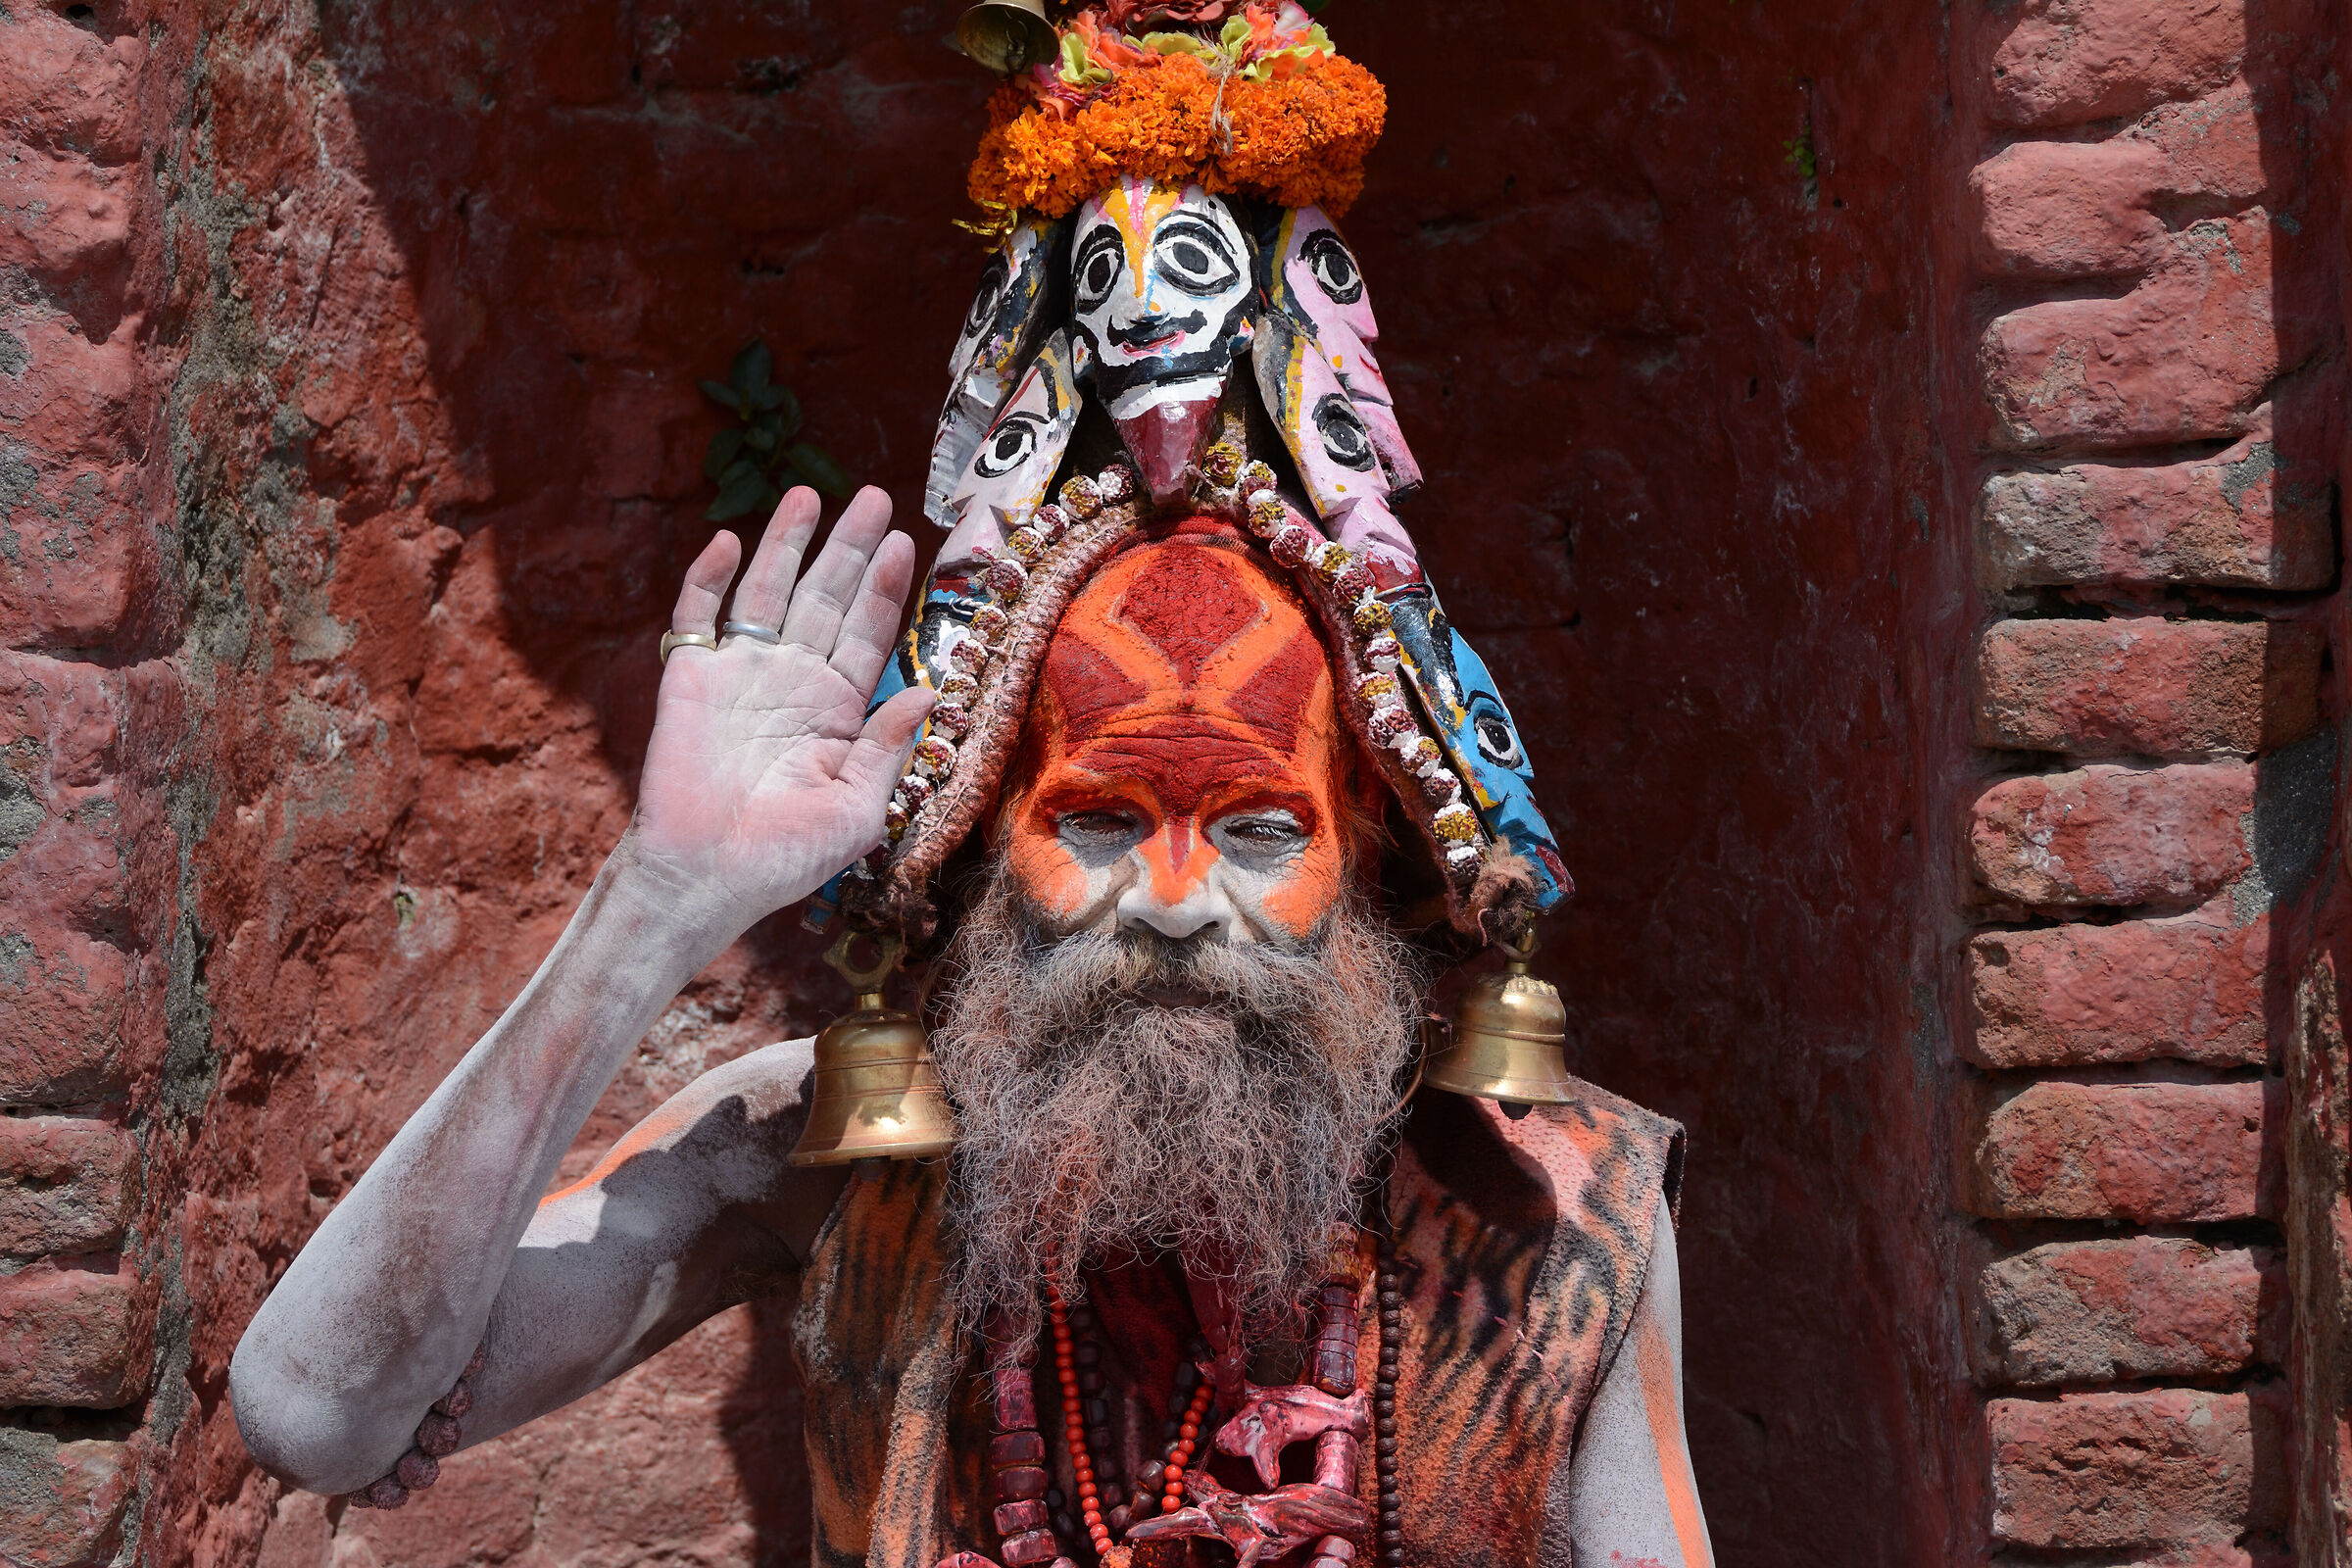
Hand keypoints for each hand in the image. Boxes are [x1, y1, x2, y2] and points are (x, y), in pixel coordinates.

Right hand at [624, 485, 934, 934]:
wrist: (706, 878)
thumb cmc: (784, 858)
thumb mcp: (857, 811)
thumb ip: (887, 750)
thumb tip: (926, 692)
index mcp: (836, 709)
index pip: (867, 634)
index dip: (883, 588)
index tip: (904, 543)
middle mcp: (791, 680)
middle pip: (825, 598)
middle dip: (848, 548)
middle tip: (871, 497)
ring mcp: (740, 673)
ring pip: (767, 592)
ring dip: (786, 544)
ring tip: (809, 495)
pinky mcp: (690, 677)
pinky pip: (698, 616)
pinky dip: (710, 577)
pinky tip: (729, 541)